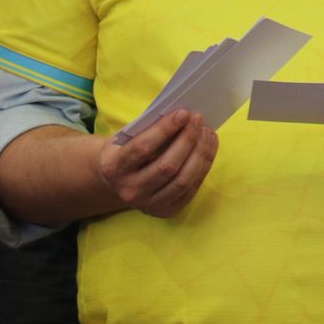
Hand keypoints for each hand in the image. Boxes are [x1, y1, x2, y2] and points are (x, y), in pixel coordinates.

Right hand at [97, 110, 217, 217]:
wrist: (116, 182)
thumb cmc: (125, 152)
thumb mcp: (125, 138)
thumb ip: (147, 129)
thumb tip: (182, 115)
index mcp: (114, 168)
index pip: (143, 148)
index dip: (165, 129)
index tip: (184, 113)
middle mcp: (129, 190)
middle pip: (167, 166)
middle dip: (187, 140)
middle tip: (198, 119)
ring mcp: (148, 204)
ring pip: (183, 180)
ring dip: (200, 153)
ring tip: (207, 132)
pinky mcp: (165, 211)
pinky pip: (191, 188)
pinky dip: (204, 165)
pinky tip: (209, 147)